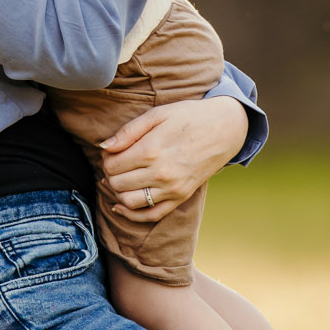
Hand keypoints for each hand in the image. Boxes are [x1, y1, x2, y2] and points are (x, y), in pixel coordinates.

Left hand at [96, 98, 246, 222]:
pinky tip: (120, 205)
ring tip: (121, 178)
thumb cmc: (189, 116)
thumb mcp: (157, 114)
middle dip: (110, 173)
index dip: (107, 158)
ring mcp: (172, 189)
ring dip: (118, 192)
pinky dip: (131, 214)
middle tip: (116, 162)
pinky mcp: (181, 197)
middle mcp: (161, 174)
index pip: (112, 165)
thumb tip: (104, 147)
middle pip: (117, 183)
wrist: (225, 128)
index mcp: (151, 150)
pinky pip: (151, 215)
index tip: (113, 151)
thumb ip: (128, 131)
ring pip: (129, 201)